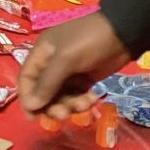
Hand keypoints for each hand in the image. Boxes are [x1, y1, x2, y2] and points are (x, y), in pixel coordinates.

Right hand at [16, 13, 131, 120]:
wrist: (123, 34)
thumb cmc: (88, 41)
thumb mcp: (65, 59)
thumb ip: (47, 83)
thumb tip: (30, 106)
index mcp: (42, 53)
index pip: (26, 78)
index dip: (27, 98)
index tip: (33, 116)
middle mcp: (52, 64)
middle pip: (43, 92)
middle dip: (52, 105)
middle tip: (64, 115)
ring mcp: (69, 73)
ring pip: (60, 97)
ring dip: (69, 105)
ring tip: (84, 104)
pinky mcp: (85, 79)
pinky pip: (76, 96)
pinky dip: (82, 101)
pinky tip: (93, 98)